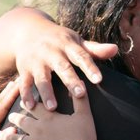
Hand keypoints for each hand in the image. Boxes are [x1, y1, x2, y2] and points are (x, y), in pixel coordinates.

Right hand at [0, 7, 116, 109]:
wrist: (28, 32)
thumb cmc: (59, 41)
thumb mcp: (76, 42)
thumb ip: (94, 49)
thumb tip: (115, 49)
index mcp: (67, 45)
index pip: (81, 56)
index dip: (90, 67)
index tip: (98, 80)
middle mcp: (51, 52)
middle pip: (62, 67)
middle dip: (70, 80)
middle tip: (80, 94)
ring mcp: (36, 61)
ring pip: (42, 77)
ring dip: (46, 92)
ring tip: (52, 108)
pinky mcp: (24, 69)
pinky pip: (24, 83)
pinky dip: (25, 94)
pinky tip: (29, 107)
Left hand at [0, 94, 97, 139]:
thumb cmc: (84, 136)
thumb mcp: (85, 115)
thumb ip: (81, 99)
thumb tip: (80, 84)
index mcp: (48, 117)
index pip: (34, 107)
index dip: (27, 103)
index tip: (21, 100)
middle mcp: (37, 129)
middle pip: (22, 122)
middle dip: (15, 118)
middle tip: (10, 116)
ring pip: (15, 139)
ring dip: (6, 137)